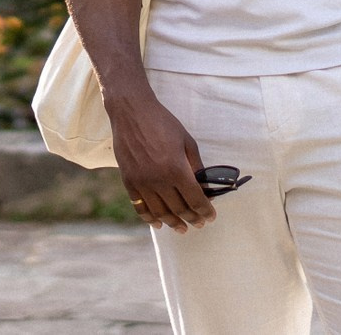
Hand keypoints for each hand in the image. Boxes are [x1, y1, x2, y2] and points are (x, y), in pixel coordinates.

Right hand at [106, 88, 212, 231]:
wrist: (131, 112)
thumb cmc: (162, 123)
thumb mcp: (187, 141)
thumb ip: (196, 166)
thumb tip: (205, 187)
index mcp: (176, 169)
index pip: (195, 199)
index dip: (205, 211)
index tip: (211, 217)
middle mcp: (159, 179)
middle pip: (179, 209)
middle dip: (192, 218)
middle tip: (199, 224)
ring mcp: (142, 182)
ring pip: (160, 212)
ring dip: (173, 223)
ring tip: (182, 228)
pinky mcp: (128, 181)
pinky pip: (140, 206)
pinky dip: (149, 218)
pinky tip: (158, 223)